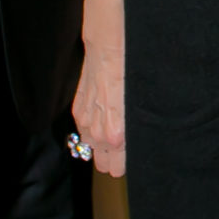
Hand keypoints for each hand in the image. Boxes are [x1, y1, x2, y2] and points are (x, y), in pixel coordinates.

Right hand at [72, 38, 126, 176]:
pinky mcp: (77, 111)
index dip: (126, 164)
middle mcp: (98, 134)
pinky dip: (92, 132)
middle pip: (103, 164)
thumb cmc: (131, 75)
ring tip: (113, 138)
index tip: (132, 159)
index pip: (117, 167)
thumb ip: (135, 130)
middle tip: (124, 151)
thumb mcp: (140, 108)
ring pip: (90, 150)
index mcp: (116, 137)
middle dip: (113, 160)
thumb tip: (137, 142)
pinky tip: (101, 123)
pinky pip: (83, 133)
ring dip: (100, 148)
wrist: (109, 51)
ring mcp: (85, 123)